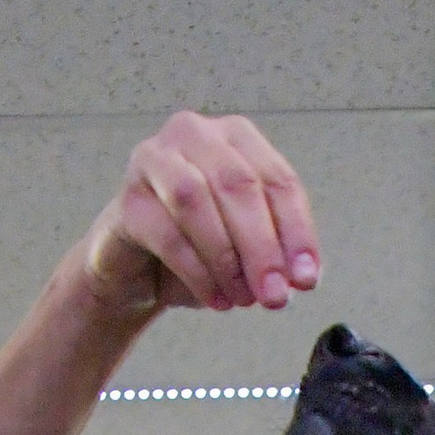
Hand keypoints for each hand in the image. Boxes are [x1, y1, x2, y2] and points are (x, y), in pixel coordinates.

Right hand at [87, 112, 320, 321]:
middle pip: (237, 185)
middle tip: (276, 297)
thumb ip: (279, 254)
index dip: (297, 232)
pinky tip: (215, 298)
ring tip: (242, 299)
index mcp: (235, 137)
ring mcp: (154, 160)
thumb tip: (303, 275)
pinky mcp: (128, 198)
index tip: (307, 280)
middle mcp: (194, 134)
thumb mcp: (249, 250)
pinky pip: (166, 233)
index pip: (277, 179)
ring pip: (195, 200)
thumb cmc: (199, 248)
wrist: (139, 270)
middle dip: (262, 247)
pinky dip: (196, 272)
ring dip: (226, 258)